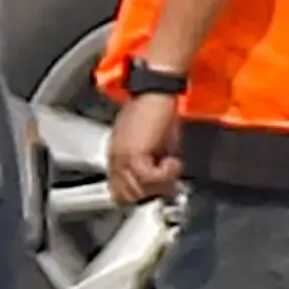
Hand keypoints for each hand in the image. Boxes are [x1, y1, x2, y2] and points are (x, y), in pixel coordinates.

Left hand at [104, 88, 186, 207]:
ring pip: (137, 191)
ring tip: (172, 169)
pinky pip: (149, 178)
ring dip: (159, 185)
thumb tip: (161, 183)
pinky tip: (173, 162)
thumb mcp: (151, 143)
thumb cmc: (155, 111)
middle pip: (125, 196)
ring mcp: (123, 157)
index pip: (118, 191)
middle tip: (169, 183)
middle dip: (150, 193)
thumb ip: (149, 164)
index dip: (140, 194)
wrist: (155, 92)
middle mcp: (115, 159)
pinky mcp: (134, 154)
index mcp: (117, 156)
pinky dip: (165, 175)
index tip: (158, 190)